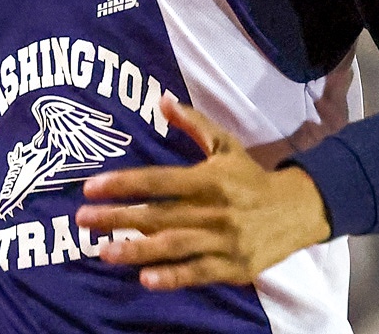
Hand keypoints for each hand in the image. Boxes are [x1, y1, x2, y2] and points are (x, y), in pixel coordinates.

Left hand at [75, 95, 330, 290]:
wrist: (296, 210)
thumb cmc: (250, 175)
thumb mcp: (225, 144)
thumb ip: (192, 123)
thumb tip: (162, 99)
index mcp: (208, 178)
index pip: (157, 180)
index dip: (123, 183)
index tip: (90, 187)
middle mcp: (212, 210)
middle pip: (157, 215)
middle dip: (117, 218)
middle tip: (82, 220)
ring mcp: (222, 241)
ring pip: (172, 247)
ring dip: (135, 251)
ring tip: (101, 252)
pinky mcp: (232, 267)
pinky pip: (197, 273)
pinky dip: (172, 277)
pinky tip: (145, 279)